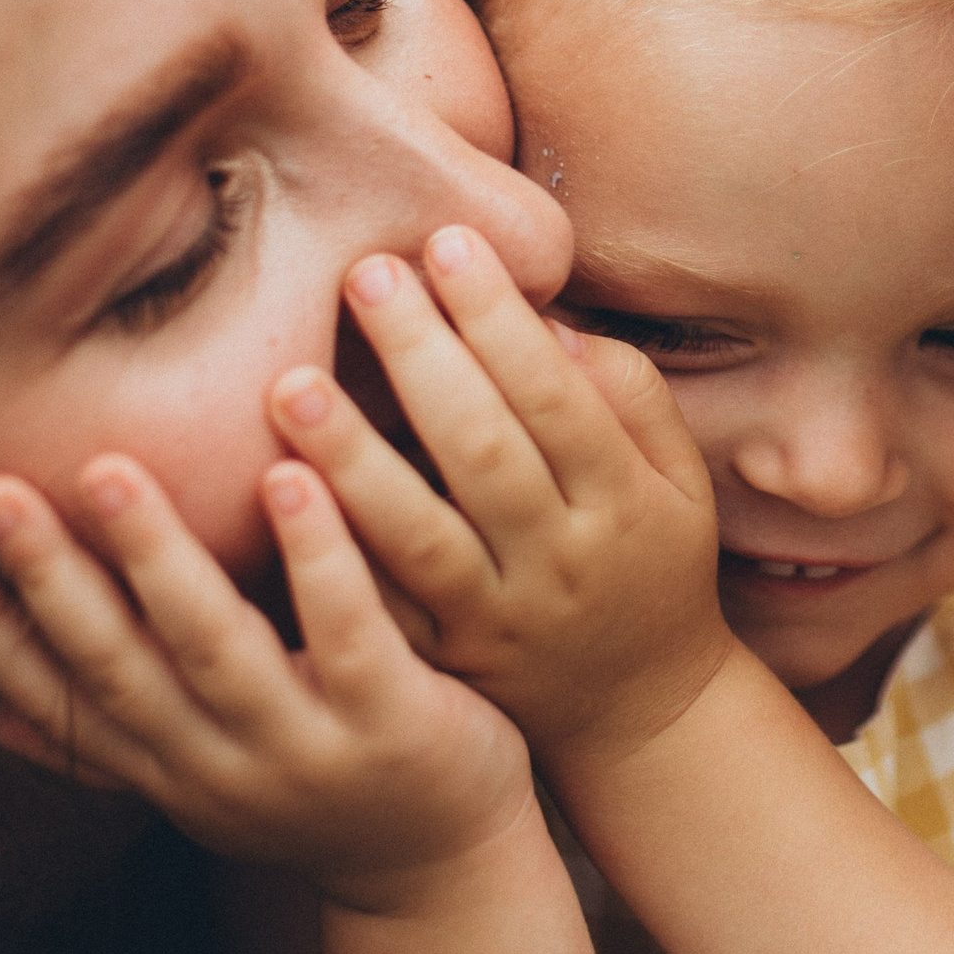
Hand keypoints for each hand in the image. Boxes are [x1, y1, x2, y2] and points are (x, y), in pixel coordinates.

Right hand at [0, 434, 529, 915]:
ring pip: (218, 648)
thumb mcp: (203, 784)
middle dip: (50, 579)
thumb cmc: (320, 795)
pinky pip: (347, 631)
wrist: (448, 881)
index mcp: (169, 768)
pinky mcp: (395, 723)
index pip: (62, 697)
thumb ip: (110, 745)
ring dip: (160, 559)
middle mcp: (221, 765)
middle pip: (119, 665)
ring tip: (111, 473)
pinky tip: (289, 479)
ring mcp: (307, 747)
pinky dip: (315, 557)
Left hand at [264, 223, 738, 769]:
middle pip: (486, 453)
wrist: (640, 712)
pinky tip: (276, 498)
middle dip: (422, 360)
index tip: (449, 241)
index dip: (502, 321)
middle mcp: (559, 561)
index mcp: (624, 502)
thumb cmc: (650, 558)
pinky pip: (380, 610)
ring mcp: (495, 618)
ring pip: (420, 538)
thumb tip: (548, 325)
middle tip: (363, 273)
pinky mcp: (440, 663)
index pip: (559, 397)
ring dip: (352, 460)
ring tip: (292, 384)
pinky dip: (329, 559)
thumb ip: (630, 395)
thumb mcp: (677, 479)